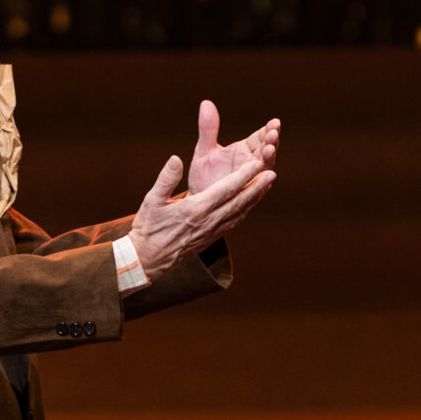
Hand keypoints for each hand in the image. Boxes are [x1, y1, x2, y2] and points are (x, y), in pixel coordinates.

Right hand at [129, 151, 274, 280]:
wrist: (147, 260)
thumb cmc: (148, 228)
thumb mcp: (151, 201)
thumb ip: (166, 179)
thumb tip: (176, 159)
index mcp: (196, 210)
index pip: (226, 190)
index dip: (243, 176)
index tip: (257, 164)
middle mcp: (208, 221)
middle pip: (239, 201)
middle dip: (257, 186)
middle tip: (273, 173)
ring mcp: (212, 232)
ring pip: (239, 212)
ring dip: (255, 198)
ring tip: (267, 185)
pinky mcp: (211, 238)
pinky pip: (233, 222)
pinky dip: (245, 210)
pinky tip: (250, 203)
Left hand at [188, 100, 280, 195]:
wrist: (197, 203)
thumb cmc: (203, 175)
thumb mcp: (204, 150)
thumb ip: (208, 129)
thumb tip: (205, 103)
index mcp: (244, 150)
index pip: (260, 137)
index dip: (268, 130)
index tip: (274, 122)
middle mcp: (251, 164)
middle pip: (267, 151)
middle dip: (271, 142)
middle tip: (273, 134)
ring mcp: (251, 180)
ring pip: (264, 168)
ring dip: (268, 159)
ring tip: (269, 150)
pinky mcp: (247, 196)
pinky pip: (256, 189)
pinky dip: (261, 183)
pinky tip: (266, 178)